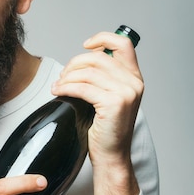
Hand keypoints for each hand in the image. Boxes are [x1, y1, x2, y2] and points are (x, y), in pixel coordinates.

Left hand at [51, 31, 142, 194]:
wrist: (111, 156)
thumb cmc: (106, 128)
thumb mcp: (110, 96)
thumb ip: (104, 76)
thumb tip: (83, 58)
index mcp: (134, 77)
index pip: (123, 43)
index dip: (102, 38)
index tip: (85, 45)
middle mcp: (134, 82)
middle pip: (97, 57)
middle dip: (74, 63)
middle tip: (63, 76)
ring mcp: (125, 92)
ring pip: (88, 72)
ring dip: (67, 77)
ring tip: (58, 86)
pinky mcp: (113, 103)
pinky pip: (83, 87)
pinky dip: (66, 87)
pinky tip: (58, 92)